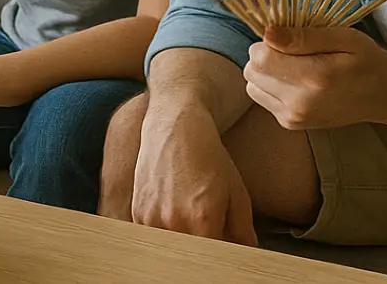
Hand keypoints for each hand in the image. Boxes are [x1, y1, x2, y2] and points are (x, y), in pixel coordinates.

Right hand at [131, 107, 257, 245]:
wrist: (175, 128)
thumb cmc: (208, 156)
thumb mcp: (235, 190)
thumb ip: (243, 228)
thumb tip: (249, 251)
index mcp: (202, 219)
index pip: (213, 259)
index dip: (221, 257)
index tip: (226, 251)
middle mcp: (174, 222)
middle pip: (191, 257)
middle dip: (203, 252)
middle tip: (211, 235)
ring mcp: (152, 219)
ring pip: (171, 250)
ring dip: (183, 244)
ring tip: (191, 220)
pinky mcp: (137, 214)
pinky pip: (154, 238)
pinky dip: (165, 234)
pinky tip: (174, 213)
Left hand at [244, 26, 386, 130]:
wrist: (384, 97)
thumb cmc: (366, 61)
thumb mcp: (344, 38)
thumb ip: (304, 36)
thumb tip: (267, 34)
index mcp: (313, 78)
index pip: (260, 57)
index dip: (268, 41)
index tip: (288, 37)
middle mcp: (299, 103)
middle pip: (252, 72)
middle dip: (265, 55)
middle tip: (293, 50)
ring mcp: (293, 117)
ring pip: (252, 86)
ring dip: (266, 72)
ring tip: (294, 65)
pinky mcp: (290, 123)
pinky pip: (262, 97)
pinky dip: (271, 86)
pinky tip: (296, 80)